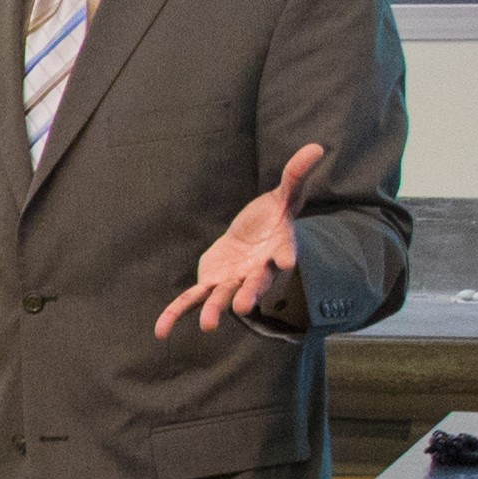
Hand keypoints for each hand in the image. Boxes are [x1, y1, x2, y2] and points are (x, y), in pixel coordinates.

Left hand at [159, 143, 327, 337]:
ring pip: (224, 296)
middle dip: (249, 294)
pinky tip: (160, 331)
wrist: (254, 235)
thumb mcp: (285, 194)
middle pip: (254, 284)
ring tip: (207, 325)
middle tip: (244, 306)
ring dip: (215, 309)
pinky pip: (192, 299)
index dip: (285, 255)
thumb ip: (296, 175)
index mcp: (278, 250)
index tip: (287, 262)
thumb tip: (317, 147)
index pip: (284, 252)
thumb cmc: (272, 216)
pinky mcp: (212, 282)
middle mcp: (257, 271)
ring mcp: (234, 280)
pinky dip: (176, 313)